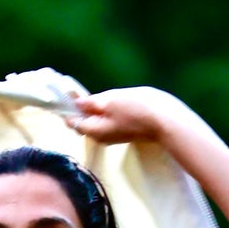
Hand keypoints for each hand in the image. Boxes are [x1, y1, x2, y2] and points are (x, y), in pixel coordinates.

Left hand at [66, 87, 190, 147]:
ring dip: (92, 108)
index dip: (66, 106)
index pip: (71, 120)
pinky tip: (108, 100)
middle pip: (83, 121)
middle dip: (78, 108)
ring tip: (92, 94)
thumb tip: (73, 103)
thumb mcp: (109, 101)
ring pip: (95, 120)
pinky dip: (104, 110)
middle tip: (76, 90)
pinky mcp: (123, 130)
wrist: (165, 120)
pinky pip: (107, 120)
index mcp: (93, 130)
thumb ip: (89, 103)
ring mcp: (112, 134)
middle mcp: (100, 136)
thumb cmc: (136, 109)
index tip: (63, 93)